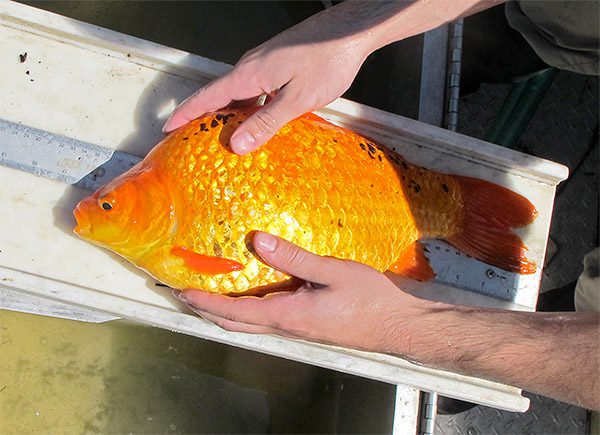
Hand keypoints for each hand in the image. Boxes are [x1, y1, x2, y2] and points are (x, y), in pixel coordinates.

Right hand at [162, 3, 380, 153]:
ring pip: (239, 93)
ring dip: (230, 114)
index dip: (186, 113)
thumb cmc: (327, 60)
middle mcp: (252, 66)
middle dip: (204, 117)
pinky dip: (250, 107)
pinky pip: (256, 89)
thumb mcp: (296, 99)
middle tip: (192, 140)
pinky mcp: (279, 64)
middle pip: (220, 95)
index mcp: (250, 74)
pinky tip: (260, 121)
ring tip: (225, 138)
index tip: (167, 127)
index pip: (208, 97)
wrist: (351, 31)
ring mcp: (265, 63)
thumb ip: (266, 122)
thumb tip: (237, 145)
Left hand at [175, 232, 428, 352]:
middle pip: (234, 324)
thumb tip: (258, 241)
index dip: (203, 301)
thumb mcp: (333, 272)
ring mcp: (297, 328)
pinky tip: (250, 293)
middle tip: (183, 293)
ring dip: (223, 311)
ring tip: (207, 293)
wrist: (400, 325)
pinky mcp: (306, 324)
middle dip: (205, 310)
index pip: (234, 311)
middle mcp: (287, 326)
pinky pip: (266, 319)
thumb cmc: (371, 301)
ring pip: (248, 324)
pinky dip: (246, 310)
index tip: (179, 289)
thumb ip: (294, 258)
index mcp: (288, 315)